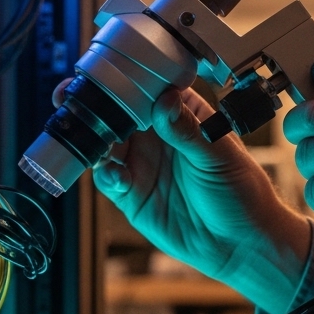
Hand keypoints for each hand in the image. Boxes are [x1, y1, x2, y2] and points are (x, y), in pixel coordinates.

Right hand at [68, 84, 311, 313]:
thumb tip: (165, 102)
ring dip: (93, 139)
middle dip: (92, 104)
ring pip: (104, 143)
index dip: (123, 76)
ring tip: (98, 143)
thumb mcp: (220, 156)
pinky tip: (116, 176)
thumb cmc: (240, 192)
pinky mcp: (131, 194)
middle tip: (73, 98)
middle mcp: (155, 135)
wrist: (239, 243)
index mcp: (180, 114)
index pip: (147, 86)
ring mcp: (141, 163)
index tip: (104, 70)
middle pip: (115, 111)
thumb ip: (189, 131)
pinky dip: (105, 174)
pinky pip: (107, 179)